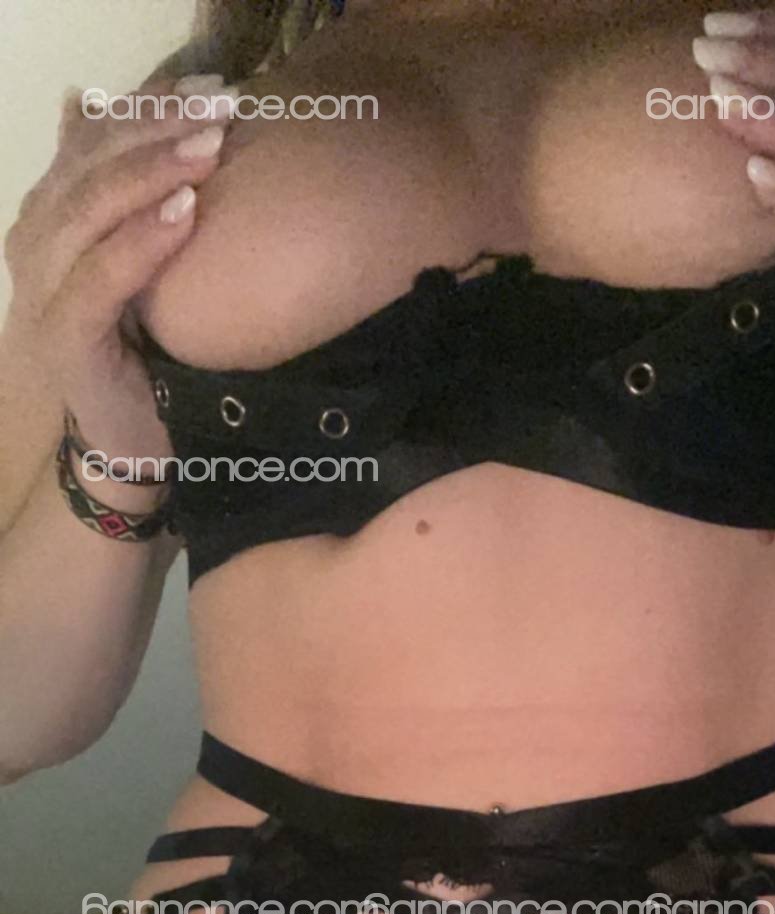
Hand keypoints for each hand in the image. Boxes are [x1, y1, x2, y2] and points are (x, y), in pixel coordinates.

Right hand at [3, 75, 233, 464]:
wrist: (131, 446)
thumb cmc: (146, 353)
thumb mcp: (141, 263)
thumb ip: (122, 196)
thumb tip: (90, 102)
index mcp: (49, 215)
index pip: (89, 140)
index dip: (146, 106)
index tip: (210, 85)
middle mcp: (34, 243)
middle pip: (89, 166)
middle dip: (156, 129)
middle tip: (220, 108)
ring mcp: (41, 292)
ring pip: (89, 211)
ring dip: (152, 173)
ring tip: (208, 147)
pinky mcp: (63, 339)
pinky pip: (101, 278)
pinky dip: (143, 241)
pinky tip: (186, 214)